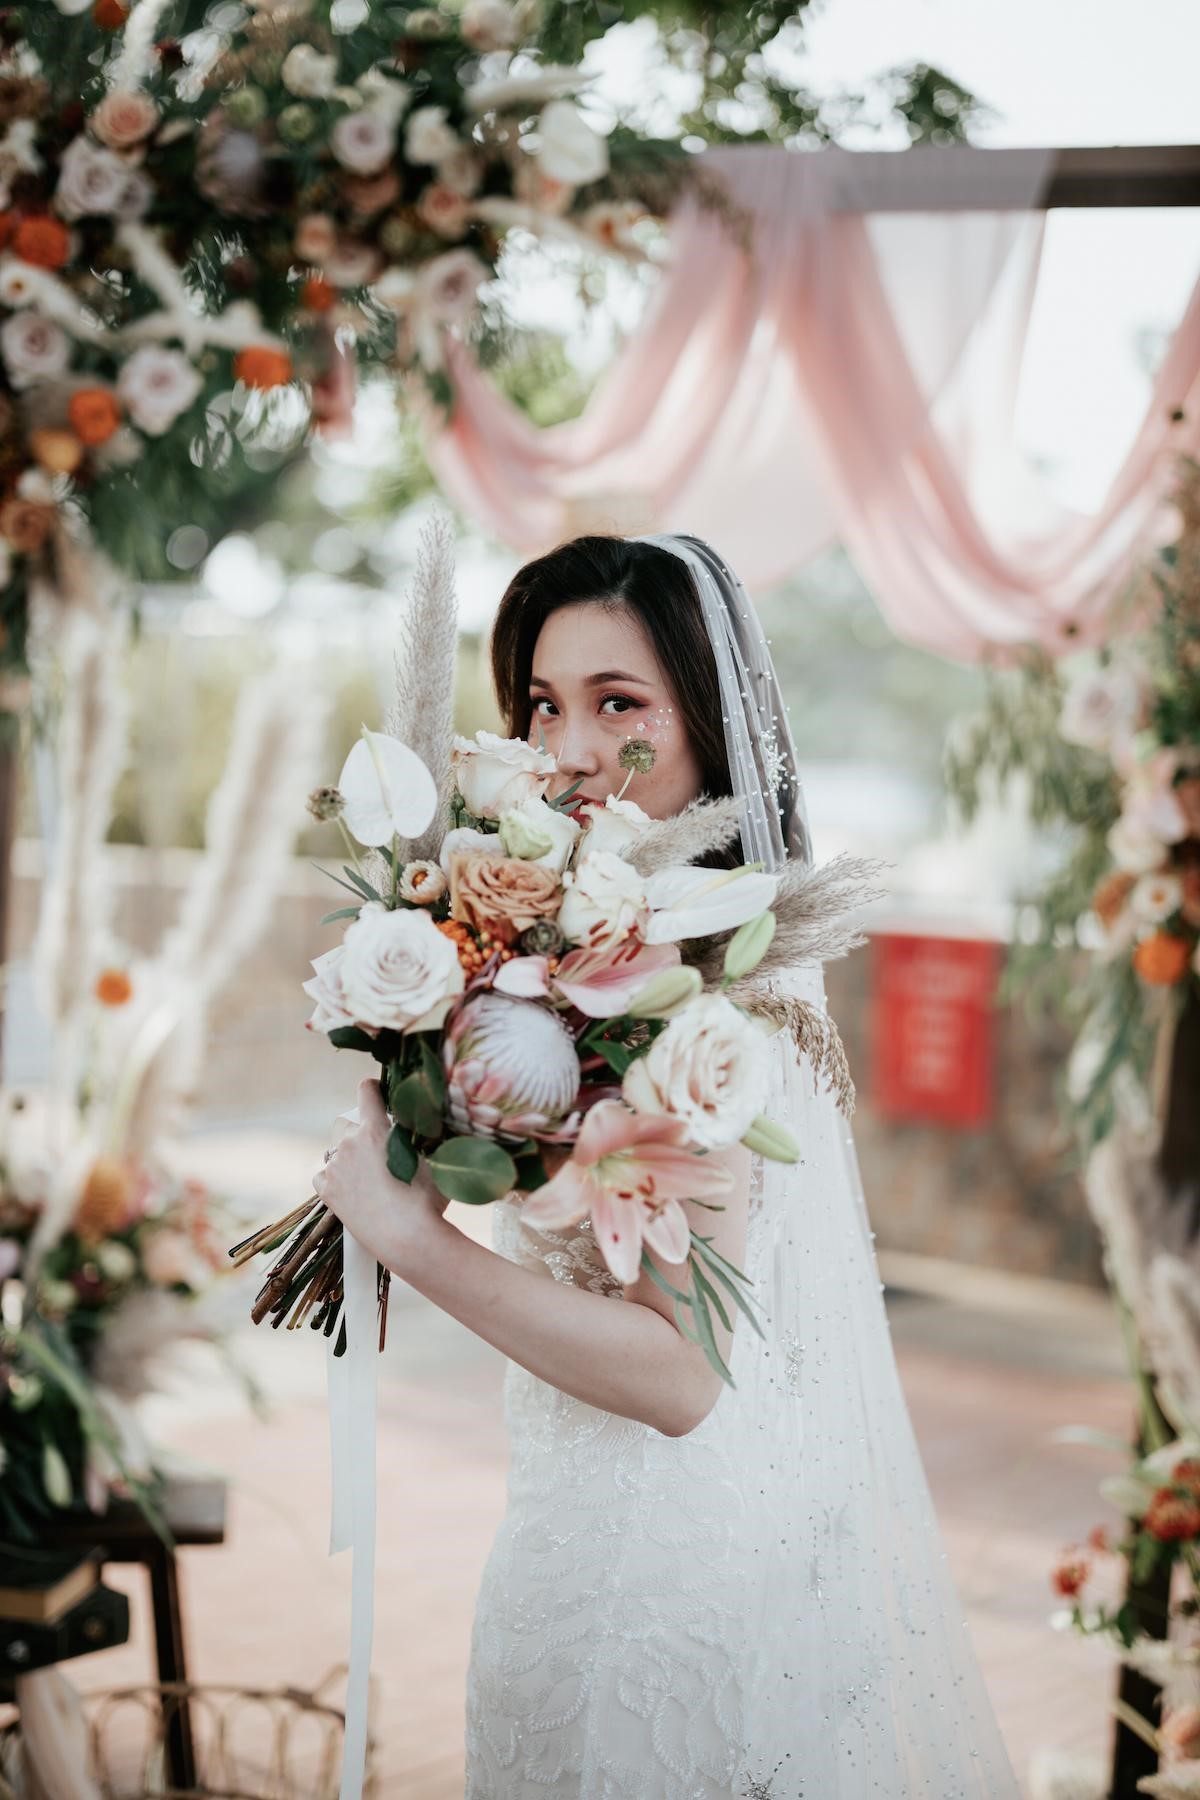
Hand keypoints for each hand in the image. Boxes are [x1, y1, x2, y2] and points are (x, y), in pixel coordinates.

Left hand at [313, 1077, 449, 1274]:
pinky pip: (325, 1174)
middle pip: (352, 1126)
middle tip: (384, 1156)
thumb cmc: (426, 1200)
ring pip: (339, 1152)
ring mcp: (334, 1168)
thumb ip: (421, 1137)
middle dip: (365, 1135)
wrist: (408, 1239)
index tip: (376, 1093)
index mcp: (375, 1129)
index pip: (366, 1091)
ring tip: (373, 1180)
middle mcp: (349, 1143)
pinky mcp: (326, 1191)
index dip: (373, 1089)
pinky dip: (336, 1179)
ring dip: (352, 1158)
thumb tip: (426, 1125)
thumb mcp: (432, 1159)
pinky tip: (354, 1191)